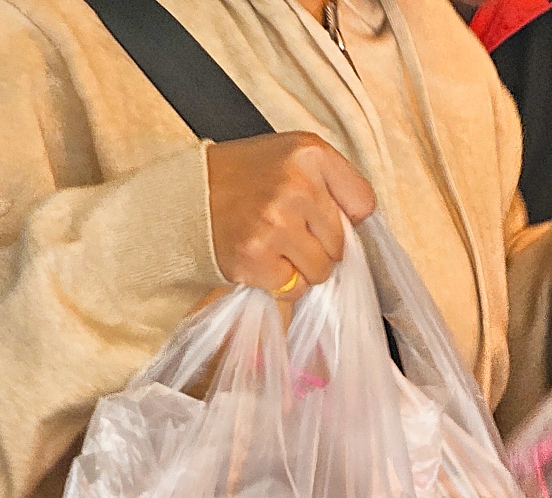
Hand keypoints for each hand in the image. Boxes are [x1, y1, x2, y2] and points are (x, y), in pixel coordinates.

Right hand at [206, 133, 376, 300]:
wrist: (188, 195)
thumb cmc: (245, 177)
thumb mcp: (294, 154)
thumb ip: (335, 181)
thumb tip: (361, 225)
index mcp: (311, 154)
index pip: (363, 205)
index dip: (344, 216)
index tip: (319, 212)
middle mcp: (296, 187)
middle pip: (341, 244)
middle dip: (319, 244)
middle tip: (287, 229)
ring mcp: (276, 224)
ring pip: (321, 271)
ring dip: (301, 268)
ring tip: (274, 245)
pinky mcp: (256, 257)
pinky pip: (294, 289)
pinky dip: (279, 283)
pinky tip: (261, 259)